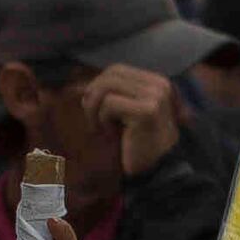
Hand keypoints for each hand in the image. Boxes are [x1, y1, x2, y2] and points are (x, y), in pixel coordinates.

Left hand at [72, 65, 181, 181]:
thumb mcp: (124, 113)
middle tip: (94, 120)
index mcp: (156, 82)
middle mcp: (159, 84)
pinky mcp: (146, 111)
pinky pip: (109, 103)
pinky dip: (102, 119)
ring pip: (107, 86)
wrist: (156, 170)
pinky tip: (111, 134)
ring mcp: (155, 96)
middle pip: (111, 74)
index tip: (95, 111)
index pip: (117, 70)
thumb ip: (111, 94)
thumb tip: (80, 86)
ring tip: (102, 127)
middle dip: (94, 96)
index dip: (98, 86)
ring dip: (95, 109)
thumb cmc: (137, 143)